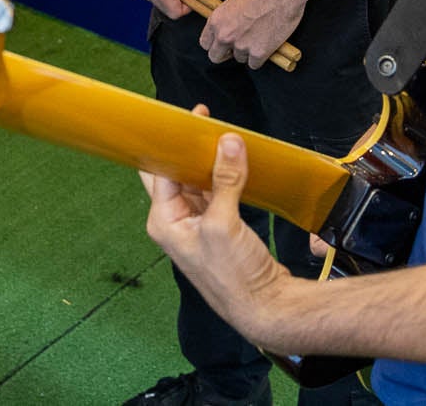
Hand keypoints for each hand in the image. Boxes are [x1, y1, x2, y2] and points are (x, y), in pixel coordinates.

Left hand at [142, 114, 287, 345]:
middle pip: (175, 174)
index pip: (161, 171)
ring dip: (208, 161)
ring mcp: (196, 225)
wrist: (264, 306)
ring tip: (222, 135)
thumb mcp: (224, 223)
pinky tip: (234, 160)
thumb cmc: (233, 276)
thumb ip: (225, 180)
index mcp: (164, 221)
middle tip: (202, 121)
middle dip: (187, 148)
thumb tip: (228, 142)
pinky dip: (223, 176)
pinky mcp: (218, 227)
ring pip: (196, 181)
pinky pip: (215, 192)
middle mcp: (175, 222)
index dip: (172, 144)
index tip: (183, 119)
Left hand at [199, 0, 303, 69]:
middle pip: (216, 57)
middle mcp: (224, 36)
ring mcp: (241, 46)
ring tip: (259, 37)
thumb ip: (227, 19)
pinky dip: (261, 57)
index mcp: (216, 21)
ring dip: (247, 52)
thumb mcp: (234, 2)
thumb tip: (229, 28)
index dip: (214, 44)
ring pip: (239, 59)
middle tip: (238, 47)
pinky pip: (255, 64)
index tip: (222, 43)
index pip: (205, 43)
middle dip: (226, 54)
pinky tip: (267, 45)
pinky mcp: (258, 53)